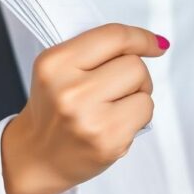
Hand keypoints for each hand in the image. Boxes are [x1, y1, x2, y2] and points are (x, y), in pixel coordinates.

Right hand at [1, 24, 168, 193]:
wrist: (38, 157)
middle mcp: (69, 90)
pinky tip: (115, 125)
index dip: (141, 38)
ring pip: (144, 89)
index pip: (113, 36)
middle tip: (116, 90)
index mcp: (54, 63)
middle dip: (134, 74)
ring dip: (138, 96)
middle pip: (134, 64)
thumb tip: (155, 43)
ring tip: (114, 108)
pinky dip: (138, 117)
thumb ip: (99, 51)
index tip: (154, 44)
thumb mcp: (61, 69)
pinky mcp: (108, 141)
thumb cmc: (56, 110)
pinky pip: (145, 112)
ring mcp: (89, 118)